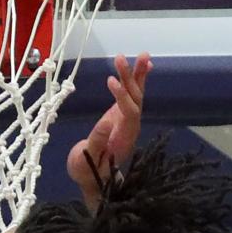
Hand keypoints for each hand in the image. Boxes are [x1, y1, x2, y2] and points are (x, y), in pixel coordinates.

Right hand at [67, 52, 151, 209]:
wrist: (92, 177)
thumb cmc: (87, 170)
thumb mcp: (87, 158)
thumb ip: (97, 141)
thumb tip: (107, 122)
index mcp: (124, 138)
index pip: (129, 113)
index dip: (122, 97)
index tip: (110, 81)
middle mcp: (131, 127)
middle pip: (135, 100)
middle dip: (130, 79)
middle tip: (121, 59)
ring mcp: (128, 120)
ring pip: (136, 95)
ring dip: (138, 75)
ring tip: (142, 55)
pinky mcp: (122, 115)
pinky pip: (132, 96)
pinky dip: (138, 80)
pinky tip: (144, 66)